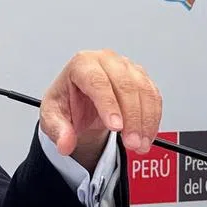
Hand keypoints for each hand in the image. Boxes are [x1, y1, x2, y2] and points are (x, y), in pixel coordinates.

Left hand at [39, 50, 161, 169]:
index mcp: (82, 64)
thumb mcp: (52, 117)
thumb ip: (58, 130)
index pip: (97, 82)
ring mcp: (126, 67)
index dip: (109, 105)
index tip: (115, 127)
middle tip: (132, 143)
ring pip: (144, 91)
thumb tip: (65, 144)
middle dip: (132, 118)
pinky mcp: (141, 78)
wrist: (80, 102)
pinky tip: (147, 136)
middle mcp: (106, 61)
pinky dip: (153, 119)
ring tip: (140, 145)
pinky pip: (153, 97)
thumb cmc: (67, 103)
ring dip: (146, 121)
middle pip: (125, 86)